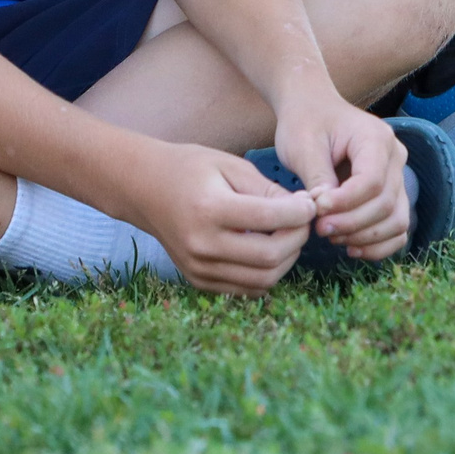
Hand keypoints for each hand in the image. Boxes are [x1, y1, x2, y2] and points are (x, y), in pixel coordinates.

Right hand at [124, 142, 317, 297]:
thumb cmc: (189, 168)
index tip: (310, 203)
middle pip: (270, 257)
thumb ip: (267, 189)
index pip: (270, 219)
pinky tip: (268, 249)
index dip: (300, 212)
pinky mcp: (199, 280)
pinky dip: (266, 273)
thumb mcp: (230, 165)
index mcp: (210, 209)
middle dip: (297, 239)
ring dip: (286, 260)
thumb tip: (304, 208)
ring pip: (262, 280)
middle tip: (303, 221)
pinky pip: (246, 288)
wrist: (144, 189)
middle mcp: (203, 245)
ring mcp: (199, 268)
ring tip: (288, 235)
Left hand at [272, 92, 412, 260]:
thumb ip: (317, 177)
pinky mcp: (392, 194)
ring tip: (332, 236)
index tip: (317, 211)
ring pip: (397, 220)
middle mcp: (395, 156)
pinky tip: (351, 246)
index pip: (372, 181)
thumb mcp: (303, 145)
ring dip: (366, 237)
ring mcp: (397, 176)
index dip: (346, 203)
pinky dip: (379, 244)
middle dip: (351, 224)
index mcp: (376, 138)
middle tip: (318, 229)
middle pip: (386, 203)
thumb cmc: (305, 123)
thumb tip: (324, 211)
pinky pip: (397, 226)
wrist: (312, 109)